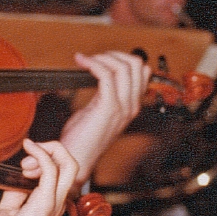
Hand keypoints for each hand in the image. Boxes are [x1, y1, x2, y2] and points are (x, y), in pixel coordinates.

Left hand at [0, 139, 79, 215]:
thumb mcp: (9, 208)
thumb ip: (15, 192)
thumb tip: (15, 177)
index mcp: (53, 201)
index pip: (62, 171)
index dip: (46, 158)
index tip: (23, 164)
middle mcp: (59, 201)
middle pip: (71, 164)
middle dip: (53, 149)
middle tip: (29, 151)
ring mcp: (55, 202)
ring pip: (68, 164)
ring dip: (47, 151)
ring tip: (26, 156)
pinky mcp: (45, 203)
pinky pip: (51, 169)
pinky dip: (41, 153)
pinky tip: (29, 147)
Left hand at [58, 52, 150, 180]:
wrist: (75, 161)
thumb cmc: (80, 139)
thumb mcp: (95, 112)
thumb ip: (101, 96)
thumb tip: (94, 76)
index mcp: (130, 105)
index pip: (141, 71)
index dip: (121, 59)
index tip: (99, 58)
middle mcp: (131, 105)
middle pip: (136, 65)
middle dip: (113, 54)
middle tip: (92, 57)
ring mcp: (122, 107)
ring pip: (124, 67)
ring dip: (103, 57)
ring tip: (86, 60)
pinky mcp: (108, 108)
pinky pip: (107, 76)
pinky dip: (94, 64)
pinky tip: (81, 63)